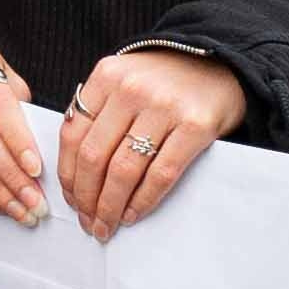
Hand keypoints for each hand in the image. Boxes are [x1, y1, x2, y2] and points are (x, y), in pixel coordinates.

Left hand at [61, 46, 247, 237]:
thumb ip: (99, 112)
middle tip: (88, 222)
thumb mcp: (124, 80)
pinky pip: (161, 174)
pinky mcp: (196, 125)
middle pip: (95, 157)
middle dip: (87, 198)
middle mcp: (131, 88)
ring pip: (124, 170)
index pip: (73, 135)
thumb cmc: (164, 80)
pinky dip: (143, 201)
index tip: (71, 200)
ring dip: (111, 206)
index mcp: (106, 76)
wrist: (219, 63)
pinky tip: (134, 214)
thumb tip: (75, 173)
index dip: (68, 175)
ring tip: (107, 225)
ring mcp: (164, 106)